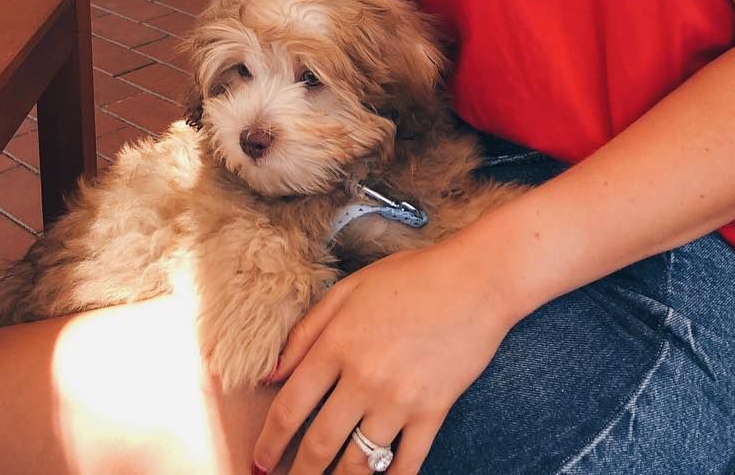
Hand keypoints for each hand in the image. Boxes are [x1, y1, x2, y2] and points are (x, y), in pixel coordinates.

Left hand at [252, 244, 510, 474]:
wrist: (475, 280)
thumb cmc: (409, 278)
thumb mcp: (348, 290)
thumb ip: (305, 332)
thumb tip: (269, 376)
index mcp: (337, 344)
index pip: (289, 407)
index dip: (269, 442)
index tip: (258, 461)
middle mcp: (363, 378)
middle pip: (318, 445)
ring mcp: (399, 400)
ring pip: (358, 463)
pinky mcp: (432, 413)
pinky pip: (404, 465)